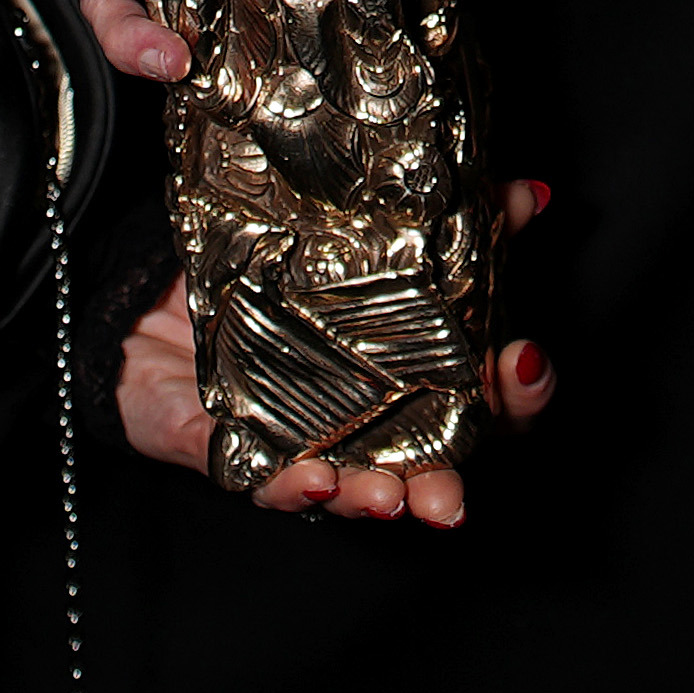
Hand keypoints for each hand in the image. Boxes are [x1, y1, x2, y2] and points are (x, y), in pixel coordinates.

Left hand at [110, 177, 561, 524]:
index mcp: (417, 376)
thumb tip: (526, 192)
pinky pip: (265, 482)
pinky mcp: (236, 451)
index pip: (490, 400)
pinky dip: (290, 488)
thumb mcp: (368, 237)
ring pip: (352, 491)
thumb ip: (456, 218)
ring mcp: (308, 442)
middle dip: (443, 486)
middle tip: (450, 496)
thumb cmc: (283, 276)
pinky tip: (311, 479)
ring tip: (384, 498)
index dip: (521, 390)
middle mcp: (370, 424)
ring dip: (372, 500)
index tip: (528, 362)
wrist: (165, 294)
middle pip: (427, 469)